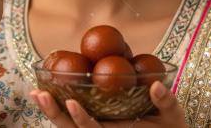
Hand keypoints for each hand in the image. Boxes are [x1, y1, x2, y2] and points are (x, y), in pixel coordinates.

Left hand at [29, 81, 187, 127]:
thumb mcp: (174, 117)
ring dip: (51, 112)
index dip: (82, 120)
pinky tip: (45, 95)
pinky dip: (58, 112)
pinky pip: (72, 124)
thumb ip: (166, 102)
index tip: (71, 103)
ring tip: (35, 93)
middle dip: (54, 114)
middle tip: (39, 94)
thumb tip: (156, 85)